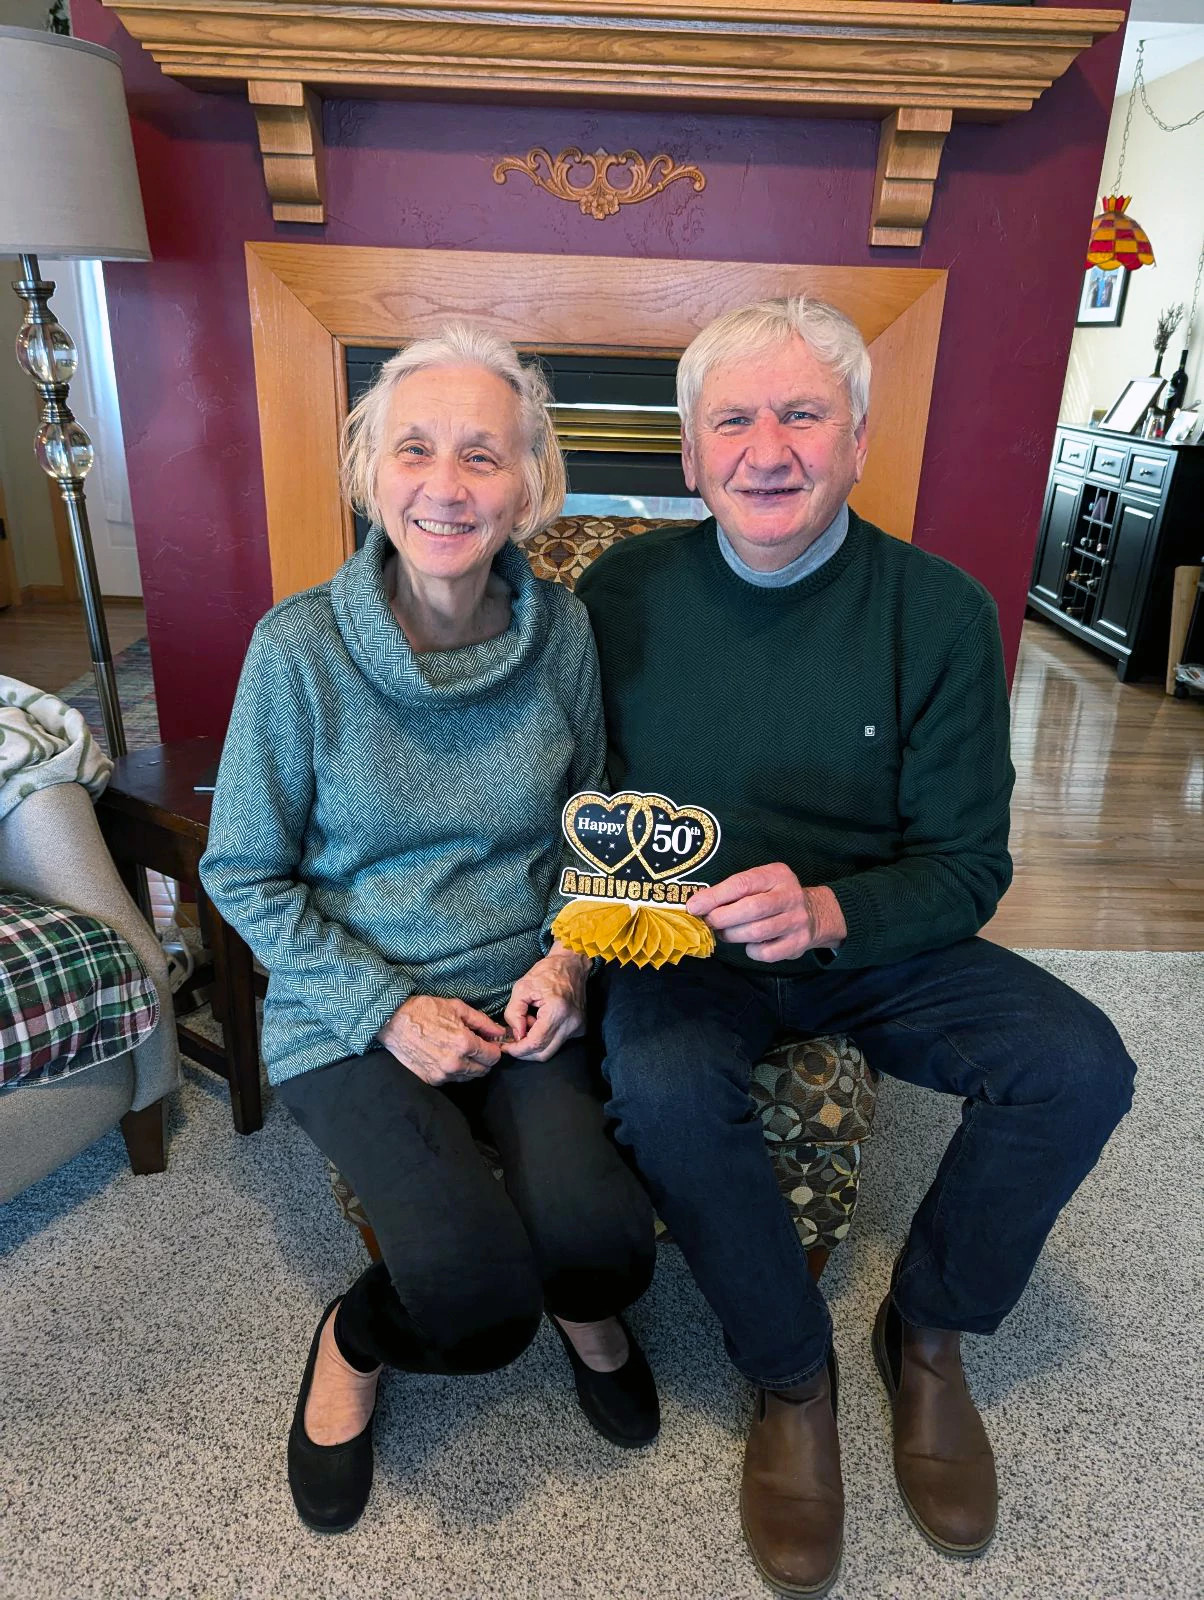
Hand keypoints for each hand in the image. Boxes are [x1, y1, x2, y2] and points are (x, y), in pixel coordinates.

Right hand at [377, 995, 506, 1084]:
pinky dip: (455, 1070)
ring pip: (469, 1077)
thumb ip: (483, 1022)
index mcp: (464, 1044)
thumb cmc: (425, 1010)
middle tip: (477, 1046)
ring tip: (460, 1050)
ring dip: (471, 1066)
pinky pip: (452, 1079)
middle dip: (484, 1058)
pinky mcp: (431, 1079)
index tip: (489, 1042)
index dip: (494, 1048)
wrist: (394, 1021)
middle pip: (484, 1070)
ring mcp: (442, 1074)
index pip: (493, 1057)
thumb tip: (500, 1033)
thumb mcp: (457, 1008)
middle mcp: (455, 1063)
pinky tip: (447, 1056)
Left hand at [502, 944, 588, 1060]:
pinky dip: (545, 1039)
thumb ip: (513, 1013)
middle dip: (524, 1052)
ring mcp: (578, 1027)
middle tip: (512, 1042)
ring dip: (535, 1044)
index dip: (517, 1050)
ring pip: (551, 1050)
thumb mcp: (522, 988)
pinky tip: (540, 1023)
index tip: (505, 1047)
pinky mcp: (580, 1029)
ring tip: (528, 1025)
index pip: (535, 1043)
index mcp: (557, 1011)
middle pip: (544, 1053)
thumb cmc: (547, 972)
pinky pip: (559, 1043)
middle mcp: (571, 1023)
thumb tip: (516, 1035)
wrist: (572, 964)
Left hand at [686, 865, 847, 962]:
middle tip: (709, 922)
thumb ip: (733, 890)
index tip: (694, 906)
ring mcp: (797, 920)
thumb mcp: (760, 882)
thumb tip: (698, 905)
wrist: (814, 913)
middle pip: (751, 909)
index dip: (714, 896)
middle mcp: (790, 895)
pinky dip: (751, 951)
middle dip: (722, 918)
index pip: (742, 883)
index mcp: (776, 874)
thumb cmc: (774, 896)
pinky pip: (767, 953)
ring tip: (725, 933)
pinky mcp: (798, 943)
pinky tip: (749, 944)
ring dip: (733, 935)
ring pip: (757, 932)